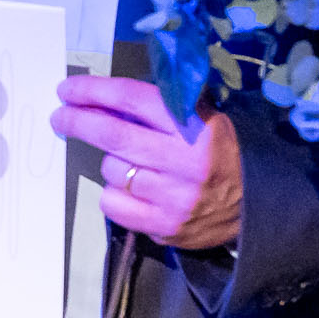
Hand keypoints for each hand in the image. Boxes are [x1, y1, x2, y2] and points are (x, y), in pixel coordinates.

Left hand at [50, 75, 242, 250]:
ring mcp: (173, 197)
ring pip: (112, 171)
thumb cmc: (220, 151)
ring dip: (110, 163)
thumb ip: (158, 107)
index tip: (67, 90)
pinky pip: (114, 205)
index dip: (93, 91)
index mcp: (193, 125)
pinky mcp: (165, 227)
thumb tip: (102, 97)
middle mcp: (183, 160)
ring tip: (132, 164)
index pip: (132, 98)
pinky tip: (132, 190)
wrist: (258, 204)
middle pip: (112, 134)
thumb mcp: (200, 117)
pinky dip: (114, 194)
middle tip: (60, 116)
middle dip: (77, 121)